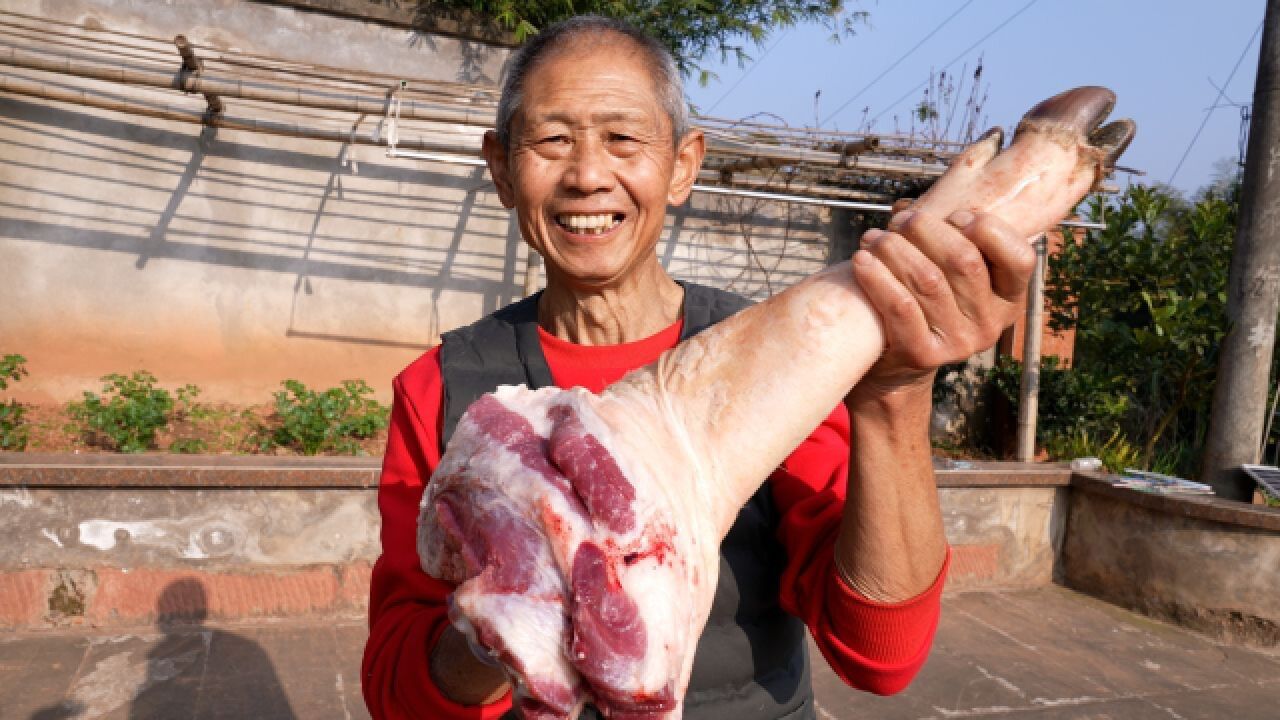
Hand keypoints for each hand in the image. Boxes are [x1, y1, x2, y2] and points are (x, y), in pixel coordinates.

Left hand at [851, 208, 1036, 395]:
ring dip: (895, 249)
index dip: (987, 229)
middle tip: (902, 221)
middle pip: (964, 261)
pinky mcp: (923, 354)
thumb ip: (957, 235)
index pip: (1020, 258)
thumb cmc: (923, 300)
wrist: (895, 364)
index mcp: (1008, 298)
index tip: (955, 216)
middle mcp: (990, 324)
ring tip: (874, 237)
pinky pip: (900, 306)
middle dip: (927, 230)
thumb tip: (950, 177)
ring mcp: (959, 343)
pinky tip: (861, 260)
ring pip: (928, 279)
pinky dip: (878, 277)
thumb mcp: (951, 272)